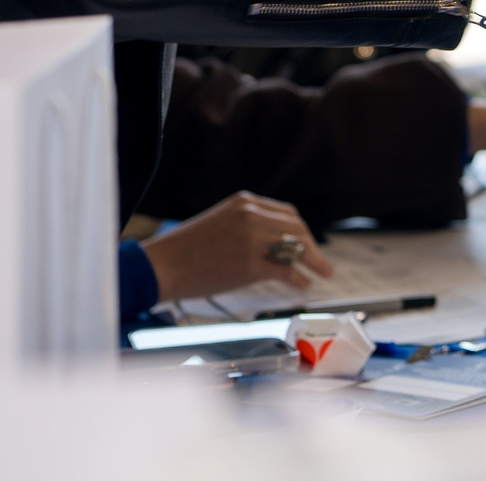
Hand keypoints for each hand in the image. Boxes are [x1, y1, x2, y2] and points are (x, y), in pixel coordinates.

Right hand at [138, 191, 335, 304]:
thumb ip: (248, 223)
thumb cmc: (187, 248)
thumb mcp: (221, 220)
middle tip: (322, 262)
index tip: (308, 243)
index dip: (301, 231)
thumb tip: (275, 240)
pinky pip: (284, 271)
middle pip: (296, 228)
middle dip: (312, 247)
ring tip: (321, 272)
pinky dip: (297, 279)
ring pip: (294, 248)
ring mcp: (252, 240)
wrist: (163, 264)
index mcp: (245, 202)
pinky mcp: (250, 265)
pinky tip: (302, 284)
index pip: (287, 213)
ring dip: (312, 261)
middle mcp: (252, 216)